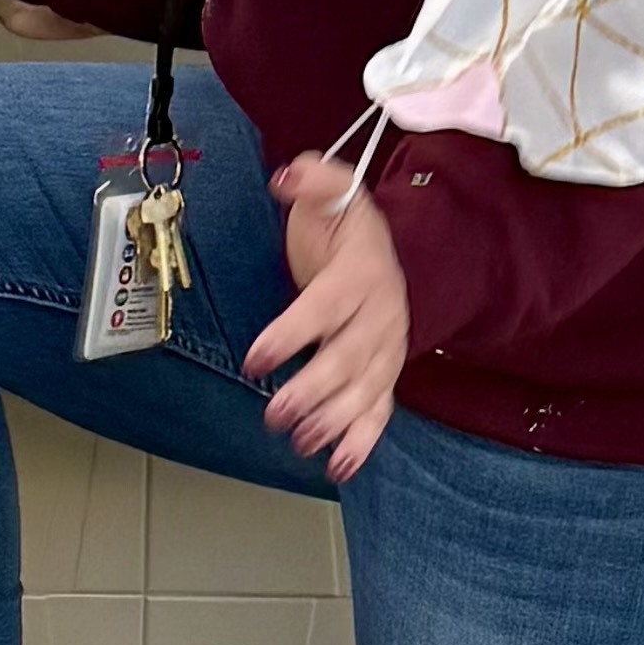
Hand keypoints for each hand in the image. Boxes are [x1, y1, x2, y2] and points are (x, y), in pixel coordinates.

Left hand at [244, 156, 407, 480]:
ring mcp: (387, 350)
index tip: (256, 357)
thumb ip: (309, 181)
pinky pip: (380, 413)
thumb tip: (286, 177)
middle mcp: (381, 315)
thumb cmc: (345, 228)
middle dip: (312, 390)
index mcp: (362, 272)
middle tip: (275, 413)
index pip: (326, 306)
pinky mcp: (385, 376)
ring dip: (333, 422)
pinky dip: (362, 443)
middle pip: (347, 358)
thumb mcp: (330, 192)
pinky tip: (338, 467)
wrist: (386, 251)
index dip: (292, 334)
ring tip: (299, 441)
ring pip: (364, 391)